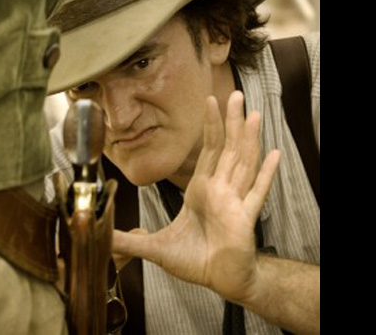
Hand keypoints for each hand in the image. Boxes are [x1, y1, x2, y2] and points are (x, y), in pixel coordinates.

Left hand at [112, 92, 280, 303]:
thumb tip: (102, 237)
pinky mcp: (243, 220)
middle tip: (232, 94)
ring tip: (253, 114)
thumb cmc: (196, 260)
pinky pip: (256, 193)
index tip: (209, 102)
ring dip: (248, 139)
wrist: (219, 280)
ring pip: (243, 164)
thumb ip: (128, 241)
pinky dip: (265, 174)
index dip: (210, 126)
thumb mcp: (155, 247)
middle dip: (229, 122)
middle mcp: (220, 191)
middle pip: (228, 149)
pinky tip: (274, 154)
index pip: (208, 151)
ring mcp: (234, 203)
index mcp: (202, 190)